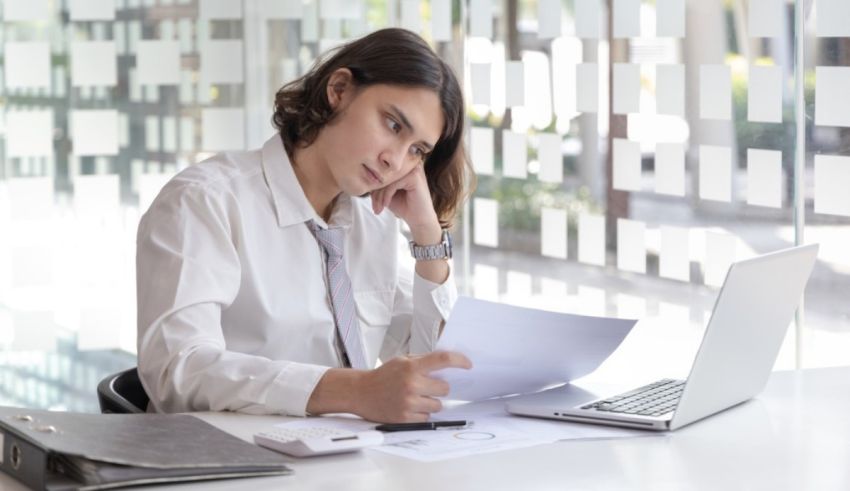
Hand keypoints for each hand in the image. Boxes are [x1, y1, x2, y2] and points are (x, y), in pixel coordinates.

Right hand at [353, 351, 471, 422]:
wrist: (361, 392)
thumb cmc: (383, 376)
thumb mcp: (402, 361)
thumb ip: (423, 361)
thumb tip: (447, 361)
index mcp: (412, 367)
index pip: (442, 359)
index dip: (459, 361)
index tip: (468, 364)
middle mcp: (411, 384)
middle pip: (445, 388)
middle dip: (439, 387)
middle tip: (426, 386)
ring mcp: (409, 402)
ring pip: (438, 405)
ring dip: (431, 402)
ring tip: (415, 397)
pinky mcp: (405, 418)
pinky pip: (427, 417)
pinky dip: (421, 413)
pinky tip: (409, 406)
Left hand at [370, 165, 439, 232]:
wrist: (419, 220)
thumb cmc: (404, 206)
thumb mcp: (386, 193)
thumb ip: (377, 183)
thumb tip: (364, 178)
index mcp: (403, 165)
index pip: (382, 170)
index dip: (374, 186)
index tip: (373, 202)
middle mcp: (409, 163)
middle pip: (384, 173)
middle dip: (376, 192)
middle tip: (375, 207)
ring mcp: (413, 168)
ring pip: (387, 179)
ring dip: (380, 195)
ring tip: (379, 208)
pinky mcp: (414, 176)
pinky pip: (393, 184)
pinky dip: (387, 196)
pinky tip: (386, 205)